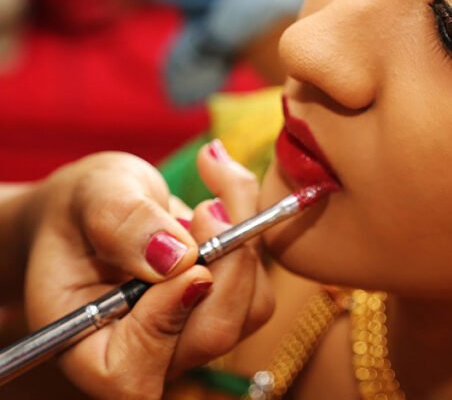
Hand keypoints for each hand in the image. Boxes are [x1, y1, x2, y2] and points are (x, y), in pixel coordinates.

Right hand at [19, 144, 272, 399]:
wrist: (99, 205)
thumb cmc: (80, 207)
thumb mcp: (90, 196)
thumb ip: (121, 225)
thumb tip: (177, 258)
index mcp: (88, 346)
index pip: (132, 373)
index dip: (164, 325)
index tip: (187, 264)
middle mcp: (146, 353)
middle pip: (210, 336)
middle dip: (226, 267)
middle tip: (210, 208)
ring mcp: (191, 333)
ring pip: (248, 309)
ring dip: (243, 240)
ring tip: (215, 188)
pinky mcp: (226, 306)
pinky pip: (261, 281)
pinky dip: (254, 228)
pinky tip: (225, 190)